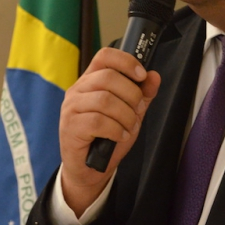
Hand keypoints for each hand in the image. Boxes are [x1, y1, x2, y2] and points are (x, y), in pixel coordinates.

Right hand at [58, 47, 160, 216]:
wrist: (89, 168)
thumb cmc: (107, 136)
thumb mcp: (130, 112)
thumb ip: (142, 94)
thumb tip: (154, 76)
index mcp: (91, 79)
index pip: (105, 56)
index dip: (126, 61)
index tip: (142, 75)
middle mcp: (78, 89)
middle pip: (108, 77)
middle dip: (132, 95)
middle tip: (139, 110)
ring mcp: (71, 107)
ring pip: (105, 100)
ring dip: (125, 115)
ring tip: (129, 127)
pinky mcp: (70, 126)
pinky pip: (98, 121)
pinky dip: (116, 129)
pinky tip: (120, 136)